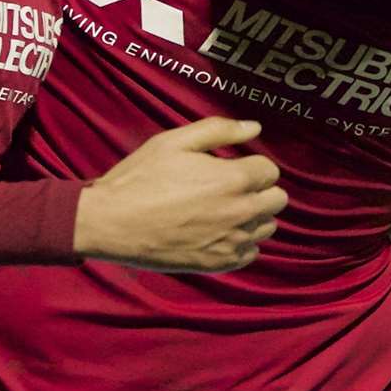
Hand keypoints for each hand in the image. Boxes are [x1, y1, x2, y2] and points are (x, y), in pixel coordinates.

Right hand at [73, 118, 285, 272]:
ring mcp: (231, 241)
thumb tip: (254, 126)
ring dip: (253, 215)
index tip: (231, 166)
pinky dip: (241, 241)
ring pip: (267, 226)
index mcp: (232, 179)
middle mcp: (240, 212)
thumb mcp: (173, 141)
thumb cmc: (140, 178)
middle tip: (229, 186)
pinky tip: (217, 231)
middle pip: (277, 199)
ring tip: (222, 209)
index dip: (251, 164)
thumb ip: (218, 130)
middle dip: (259, 189)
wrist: (113, 224)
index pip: (270, 170)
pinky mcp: (220, 264)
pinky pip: (251, 252)